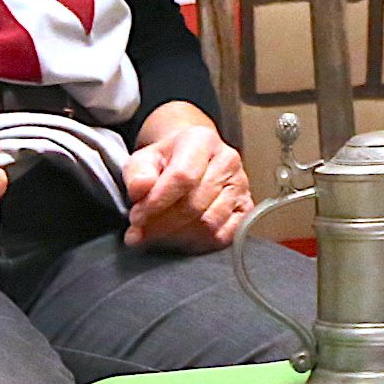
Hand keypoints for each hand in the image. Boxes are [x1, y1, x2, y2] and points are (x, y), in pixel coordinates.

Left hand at [122, 104, 252, 251]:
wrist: (192, 161)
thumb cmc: (168, 162)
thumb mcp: (144, 160)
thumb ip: (137, 173)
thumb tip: (139, 189)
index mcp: (202, 140)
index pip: (182, 177)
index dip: (157, 202)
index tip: (136, 217)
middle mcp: (227, 160)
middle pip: (194, 204)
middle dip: (162, 224)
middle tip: (141, 231)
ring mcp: (241, 185)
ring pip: (209, 223)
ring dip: (178, 236)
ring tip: (159, 234)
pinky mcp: (246, 208)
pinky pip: (224, 236)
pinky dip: (198, 243)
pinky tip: (181, 237)